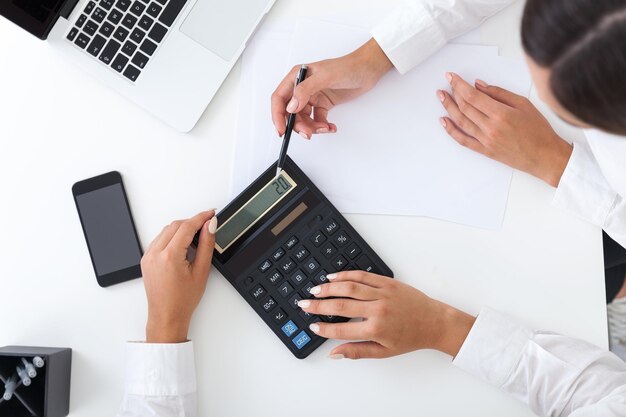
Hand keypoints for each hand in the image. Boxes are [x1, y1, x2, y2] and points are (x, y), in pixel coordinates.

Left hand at [141, 211, 217, 342]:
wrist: (167, 316)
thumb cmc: (183, 300)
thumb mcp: (201, 271)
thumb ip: (206, 245)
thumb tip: (210, 226)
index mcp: (170, 256)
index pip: (187, 227)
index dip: (201, 217)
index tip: (211, 214)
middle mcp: (155, 254)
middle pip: (175, 225)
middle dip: (192, 222)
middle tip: (207, 225)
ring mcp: (148, 256)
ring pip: (166, 230)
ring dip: (181, 228)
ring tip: (196, 237)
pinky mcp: (146, 259)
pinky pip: (159, 239)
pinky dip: (171, 236)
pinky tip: (182, 244)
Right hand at [271, 38, 392, 139]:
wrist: (368, 69)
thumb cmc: (348, 66)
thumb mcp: (325, 76)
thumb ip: (305, 90)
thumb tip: (291, 106)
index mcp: (297, 77)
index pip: (279, 98)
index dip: (278, 115)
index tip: (281, 130)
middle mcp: (302, 88)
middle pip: (291, 113)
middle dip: (299, 125)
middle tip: (308, 133)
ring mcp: (313, 96)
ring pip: (304, 119)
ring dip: (313, 127)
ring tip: (325, 128)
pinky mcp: (323, 104)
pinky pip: (317, 120)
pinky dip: (323, 126)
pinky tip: (331, 126)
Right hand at [298, 271, 474, 359]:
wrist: (434, 322)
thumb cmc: (410, 338)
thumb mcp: (383, 352)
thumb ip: (356, 351)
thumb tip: (334, 353)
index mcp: (376, 330)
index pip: (341, 330)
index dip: (323, 329)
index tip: (312, 326)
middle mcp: (378, 310)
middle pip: (340, 306)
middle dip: (318, 305)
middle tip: (304, 303)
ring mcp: (383, 294)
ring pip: (349, 287)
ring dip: (329, 288)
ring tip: (315, 290)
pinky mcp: (388, 282)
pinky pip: (363, 276)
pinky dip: (346, 275)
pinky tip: (334, 277)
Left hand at [439, 73, 572, 186]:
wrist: (545, 156)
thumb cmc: (538, 130)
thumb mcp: (523, 104)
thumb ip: (499, 93)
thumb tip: (479, 85)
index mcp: (501, 114)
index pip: (473, 96)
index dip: (459, 85)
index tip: (451, 76)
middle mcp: (490, 128)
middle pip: (464, 108)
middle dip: (453, 94)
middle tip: (446, 85)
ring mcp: (486, 140)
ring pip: (461, 122)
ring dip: (449, 108)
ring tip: (441, 97)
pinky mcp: (485, 151)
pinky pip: (463, 140)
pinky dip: (451, 130)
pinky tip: (444, 121)